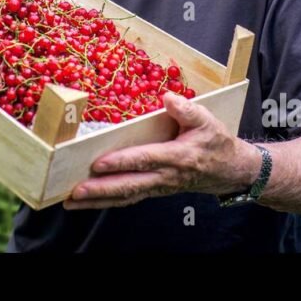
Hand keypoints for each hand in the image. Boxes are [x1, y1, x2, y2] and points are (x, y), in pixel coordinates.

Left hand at [62, 92, 258, 209]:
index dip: (122, 162)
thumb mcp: (207, 120)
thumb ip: (186, 109)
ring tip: (71, 201)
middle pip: (129, 186)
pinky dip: (107, 201)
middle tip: (75, 190)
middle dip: (101, 189)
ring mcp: (159, 187)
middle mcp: (165, 176)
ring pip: (126, 196)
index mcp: (177, 157)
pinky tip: (88, 202)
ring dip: (98, 200)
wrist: (230, 171)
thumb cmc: (215, 142)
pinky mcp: (154, 190)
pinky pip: (129, 198)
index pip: (144, 160)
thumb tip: (167, 97)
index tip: (99, 163)